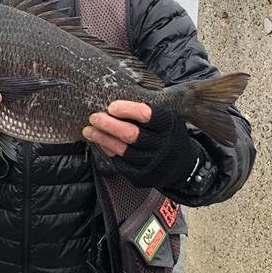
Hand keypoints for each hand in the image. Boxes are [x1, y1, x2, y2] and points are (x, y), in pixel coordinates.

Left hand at [82, 101, 201, 188]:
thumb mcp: (166, 119)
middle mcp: (161, 145)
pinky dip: (107, 149)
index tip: (111, 106)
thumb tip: (116, 98)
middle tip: (94, 117)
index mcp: (168, 125)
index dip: (127, 110)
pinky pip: (120, 161)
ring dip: (102, 138)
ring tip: (88, 130)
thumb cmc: (167, 135)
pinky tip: (99, 141)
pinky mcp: (141, 175)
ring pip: (122, 149)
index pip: (146, 115)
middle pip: (131, 134)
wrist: (183, 167)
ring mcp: (151, 162)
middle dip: (109, 125)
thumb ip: (146, 111)